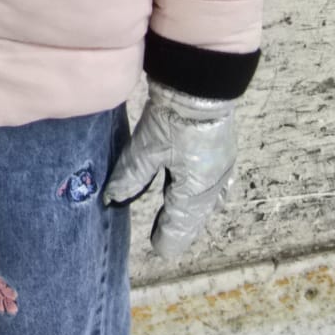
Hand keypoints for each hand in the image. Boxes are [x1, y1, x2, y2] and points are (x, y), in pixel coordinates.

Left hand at [103, 83, 238, 259]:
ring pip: (208, 199)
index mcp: (195, 188)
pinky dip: (206, 194)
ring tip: (182, 220)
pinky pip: (216, 183)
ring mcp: (221, 167)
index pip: (181, 222)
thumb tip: (112, 199)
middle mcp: (213, 183)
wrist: (201, 86)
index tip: (160, 249)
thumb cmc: (173, 120)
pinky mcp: (222, 152)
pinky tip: (205, 194)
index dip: (169, 236)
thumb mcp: (146, 149)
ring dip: (193, 211)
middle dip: (182, 227)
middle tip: (168, 240)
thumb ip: (130, 177)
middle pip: (196, 213)